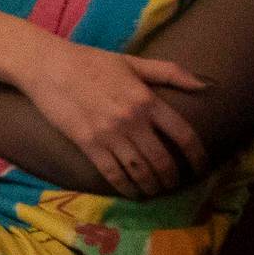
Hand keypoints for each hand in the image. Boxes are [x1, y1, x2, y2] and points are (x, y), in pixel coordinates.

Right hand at [17, 36, 210, 197]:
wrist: (48, 65)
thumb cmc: (91, 61)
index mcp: (147, 99)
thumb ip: (170, 72)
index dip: (198, 157)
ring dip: (152, 187)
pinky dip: (127, 188)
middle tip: (175, 184)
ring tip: (156, 191)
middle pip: (163, 161)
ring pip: (140, 172)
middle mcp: (132, 120)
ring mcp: (109, 134)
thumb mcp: (132, 62)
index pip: (184, 135)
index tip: (202, 168)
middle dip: (173, 178)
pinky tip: (133, 192)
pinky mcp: (88, 144)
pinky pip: (114, 174)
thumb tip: (206, 84)